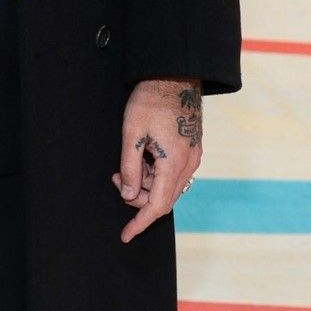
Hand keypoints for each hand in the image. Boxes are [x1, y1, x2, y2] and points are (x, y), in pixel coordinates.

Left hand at [112, 79, 201, 243]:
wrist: (174, 75)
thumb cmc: (150, 101)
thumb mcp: (132, 135)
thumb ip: (130, 169)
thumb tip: (129, 196)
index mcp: (174, 163)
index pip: (157, 206)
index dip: (140, 223)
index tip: (125, 235)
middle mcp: (189, 164)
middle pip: (163, 199)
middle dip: (138, 197)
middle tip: (117, 179)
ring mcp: (193, 157)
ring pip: (167, 187)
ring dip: (146, 184)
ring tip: (126, 164)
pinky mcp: (192, 149)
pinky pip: (173, 174)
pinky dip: (155, 174)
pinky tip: (143, 157)